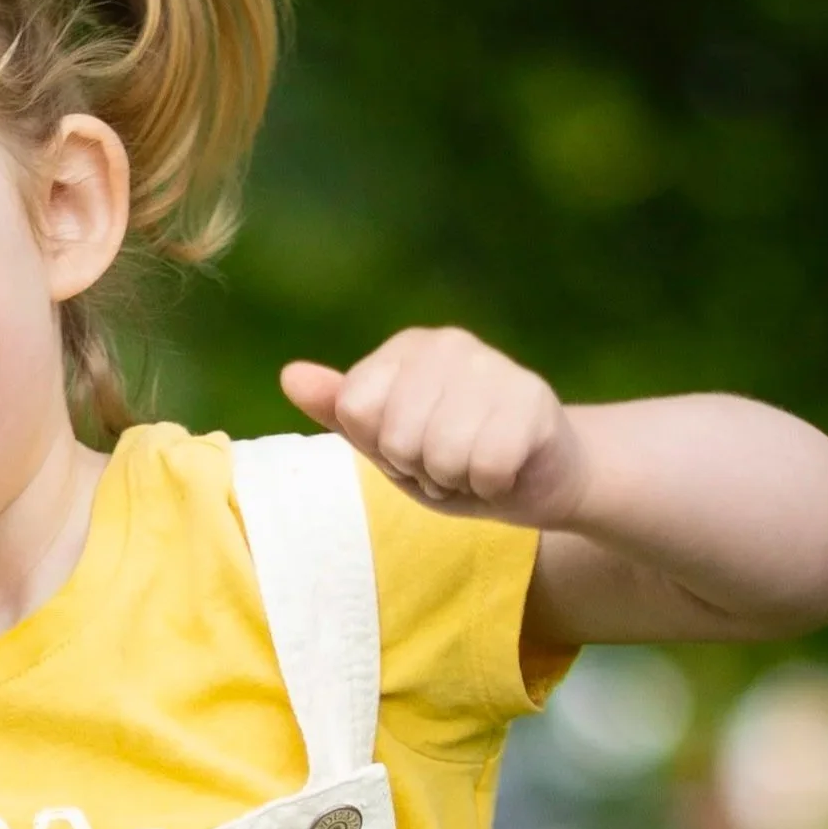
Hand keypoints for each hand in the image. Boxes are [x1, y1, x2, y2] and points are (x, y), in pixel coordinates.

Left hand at [281, 327, 587, 528]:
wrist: (537, 475)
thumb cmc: (452, 457)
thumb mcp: (386, 439)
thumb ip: (340, 410)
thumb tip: (290, 376)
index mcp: (406, 348)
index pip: (355, 410)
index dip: (379, 447)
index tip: (408, 447)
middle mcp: (450, 343)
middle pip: (396, 437)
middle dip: (418, 468)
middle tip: (446, 461)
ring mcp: (495, 366)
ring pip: (442, 455)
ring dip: (455, 479)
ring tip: (473, 464)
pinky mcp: (534, 399)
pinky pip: (487, 468)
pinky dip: (492, 485)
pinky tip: (504, 469)